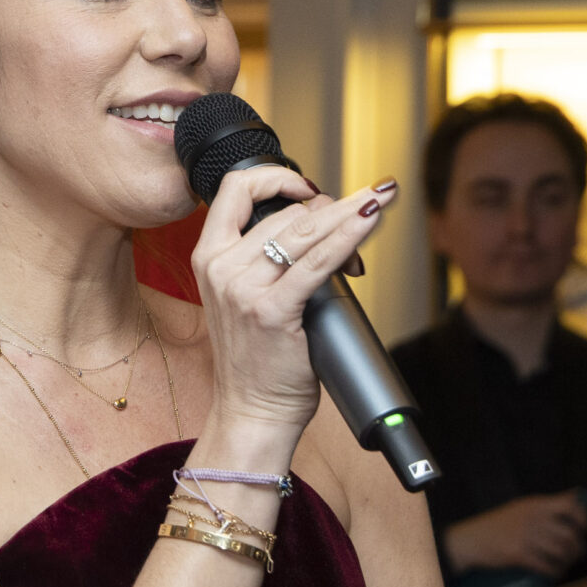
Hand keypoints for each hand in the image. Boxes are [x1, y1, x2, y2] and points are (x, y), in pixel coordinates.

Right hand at [189, 167, 400, 444]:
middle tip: (359, 225)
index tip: (307, 187)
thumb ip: (265, 257)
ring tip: (378, 211)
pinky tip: (371, 220)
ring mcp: (243, 289)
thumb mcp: (244, 296)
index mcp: (208, 257)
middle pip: (287, 211)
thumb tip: (322, 220)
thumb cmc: (257, 358)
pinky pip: (319, 260)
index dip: (276, 176)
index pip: (235, 189)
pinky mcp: (272, 310)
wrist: (252, 410)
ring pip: (306, 228)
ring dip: (350, 218)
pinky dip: (351, 235)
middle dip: (332, 212)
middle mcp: (220, 268)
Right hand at [442, 493, 586, 577]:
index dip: (584, 519)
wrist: (470, 540)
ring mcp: (526, 537)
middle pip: (570, 534)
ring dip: (568, 561)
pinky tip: (553, 573)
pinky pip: (547, 566)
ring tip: (564, 563)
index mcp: (535, 505)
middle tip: (575, 553)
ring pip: (561, 552)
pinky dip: (554, 572)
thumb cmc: (496, 524)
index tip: (585, 530)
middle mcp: (533, 519)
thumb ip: (548, 503)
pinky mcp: (519, 554)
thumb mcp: (521, 507)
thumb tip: (576, 494)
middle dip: (577, 548)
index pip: (571, 506)